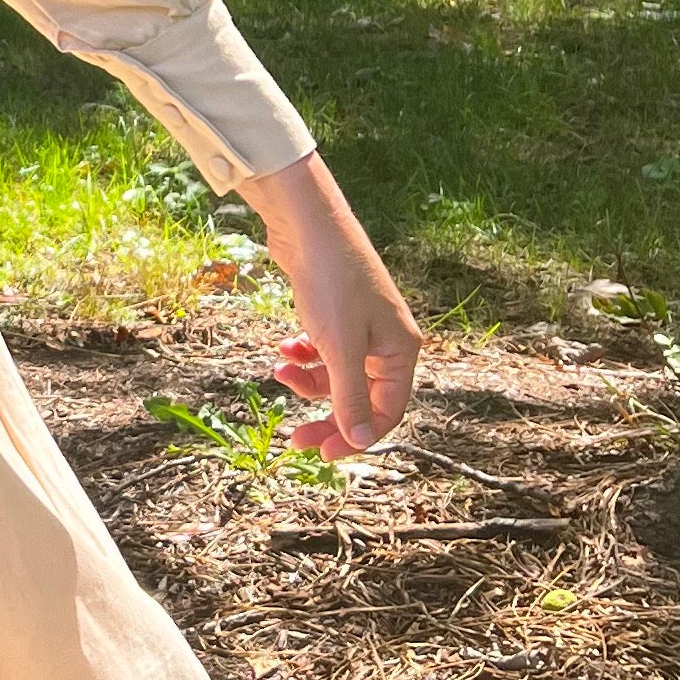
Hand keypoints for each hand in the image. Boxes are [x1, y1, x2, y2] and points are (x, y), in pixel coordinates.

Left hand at [229, 149, 422, 458]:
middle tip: (295, 438)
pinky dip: (302, 355)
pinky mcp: (336, 316)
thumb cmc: (333, 284)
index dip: (354, 437)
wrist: (309, 227)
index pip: (386, 412)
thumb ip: (349, 396)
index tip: (319, 452)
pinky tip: (284, 347)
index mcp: (401, 352)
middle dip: (326, 416)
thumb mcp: (340, 348)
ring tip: (279, 368)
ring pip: (335, 376)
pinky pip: (322, 352)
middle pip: (359, 399)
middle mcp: (386, 344)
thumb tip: (359, 440)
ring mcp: (361, 329)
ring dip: (306, 380)